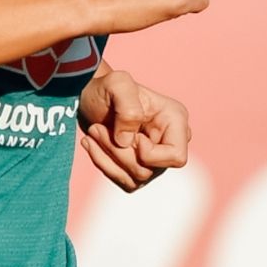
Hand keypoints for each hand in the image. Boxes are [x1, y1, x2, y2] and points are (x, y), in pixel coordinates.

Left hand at [78, 67, 190, 192]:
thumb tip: (126, 141)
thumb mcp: (117, 84)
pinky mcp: (138, 170)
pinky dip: (103, 164)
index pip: (176, 157)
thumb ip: (128, 107)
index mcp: (175, 120)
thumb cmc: (107, 88)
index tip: (128, 135)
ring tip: (93, 133)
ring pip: (135, 179)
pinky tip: (91, 144)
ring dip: (107, 157)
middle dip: (117, 152)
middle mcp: (169, 142)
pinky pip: (124, 182)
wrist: (92, 97)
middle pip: (149, 169)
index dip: (149, 154)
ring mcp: (156, 159)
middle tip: (96, 129)